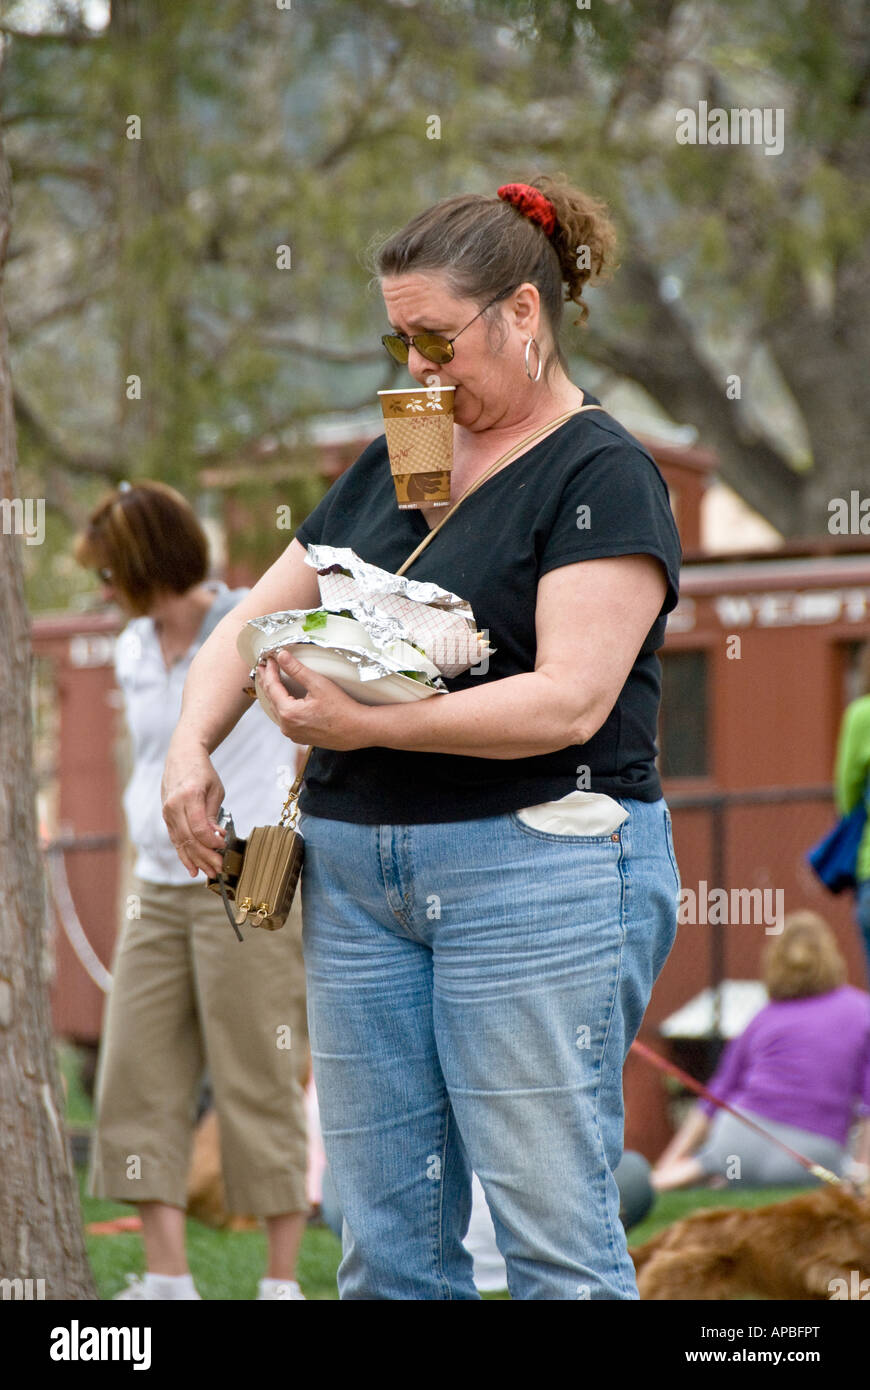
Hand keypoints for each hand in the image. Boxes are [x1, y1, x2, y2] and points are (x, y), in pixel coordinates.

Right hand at [161, 740, 226, 878]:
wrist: (181, 757)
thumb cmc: (202, 772)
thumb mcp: (215, 790)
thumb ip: (213, 814)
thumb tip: (216, 837)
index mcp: (189, 796)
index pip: (199, 828)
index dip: (212, 842)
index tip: (223, 847)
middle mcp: (174, 806)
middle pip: (189, 839)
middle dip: (205, 857)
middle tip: (219, 869)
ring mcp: (167, 813)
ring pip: (181, 843)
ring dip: (195, 860)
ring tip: (209, 872)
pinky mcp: (166, 817)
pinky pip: (175, 840)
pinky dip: (184, 855)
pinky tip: (193, 867)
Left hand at [255, 650, 372, 750]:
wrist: (358, 729)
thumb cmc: (342, 709)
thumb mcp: (319, 684)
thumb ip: (297, 669)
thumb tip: (282, 656)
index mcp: (289, 713)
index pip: (272, 686)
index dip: (270, 670)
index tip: (269, 659)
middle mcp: (287, 726)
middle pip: (271, 698)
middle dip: (267, 681)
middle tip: (263, 667)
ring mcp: (292, 734)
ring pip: (277, 709)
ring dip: (273, 693)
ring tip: (269, 680)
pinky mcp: (299, 737)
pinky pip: (285, 719)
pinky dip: (281, 706)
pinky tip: (282, 699)